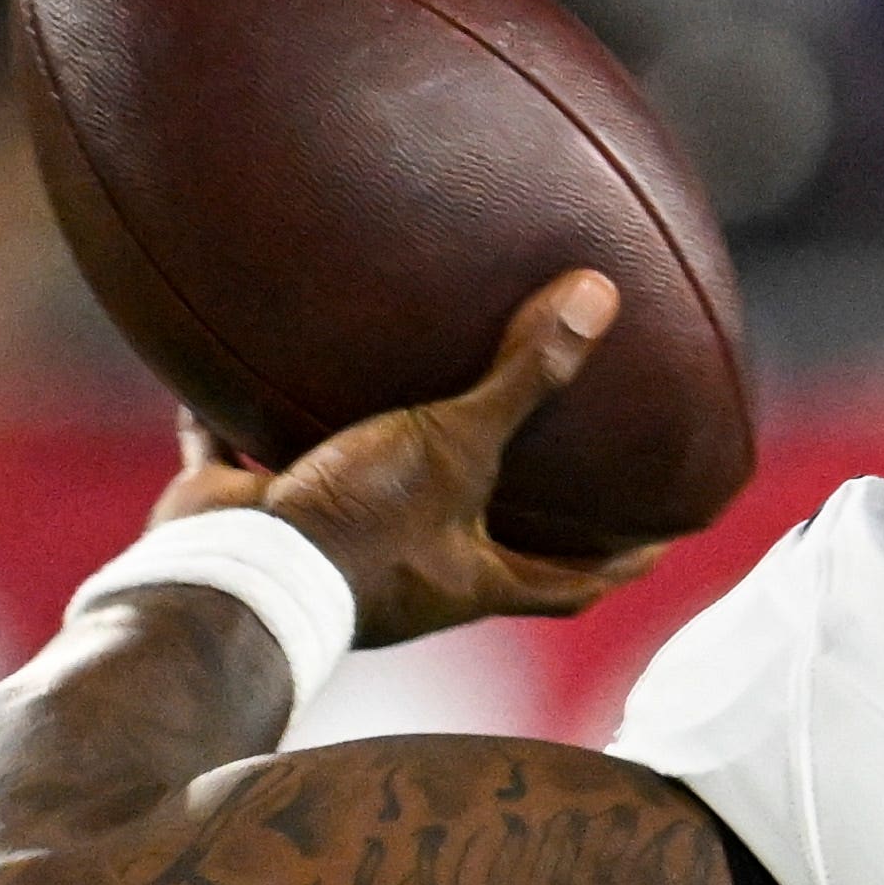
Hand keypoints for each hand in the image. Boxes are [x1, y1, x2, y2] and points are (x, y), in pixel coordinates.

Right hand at [174, 269, 658, 649]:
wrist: (241, 569)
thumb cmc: (362, 525)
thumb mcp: (457, 444)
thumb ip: (525, 378)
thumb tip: (598, 298)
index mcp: (465, 577)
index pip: (564, 586)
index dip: (613, 566)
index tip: (654, 545)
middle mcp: (402, 575)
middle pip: (470, 552)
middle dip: (498, 519)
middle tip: (533, 471)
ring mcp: (324, 550)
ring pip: (361, 502)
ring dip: (375, 464)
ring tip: (396, 406)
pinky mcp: (252, 515)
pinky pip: (242, 459)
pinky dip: (235, 424)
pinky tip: (229, 370)